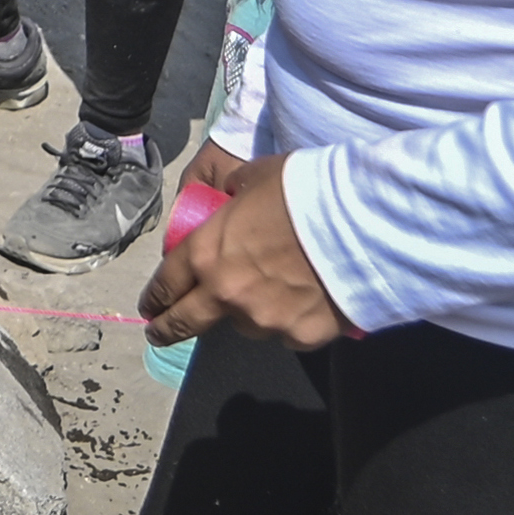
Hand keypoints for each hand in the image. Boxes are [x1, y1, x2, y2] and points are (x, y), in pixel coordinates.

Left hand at [135, 151, 350, 350]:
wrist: (363, 222)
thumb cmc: (306, 191)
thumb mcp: (255, 178)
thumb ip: (234, 195)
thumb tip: (231, 197)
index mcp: (207, 253)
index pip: (167, 282)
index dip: (155, 296)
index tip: (150, 306)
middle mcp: (227, 294)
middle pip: (185, 322)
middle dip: (167, 329)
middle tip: (159, 334)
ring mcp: (264, 319)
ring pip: (245, 324)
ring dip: (247, 312)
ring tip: (270, 292)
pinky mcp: (300, 336)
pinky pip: (287, 332)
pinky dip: (290, 320)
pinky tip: (305, 301)